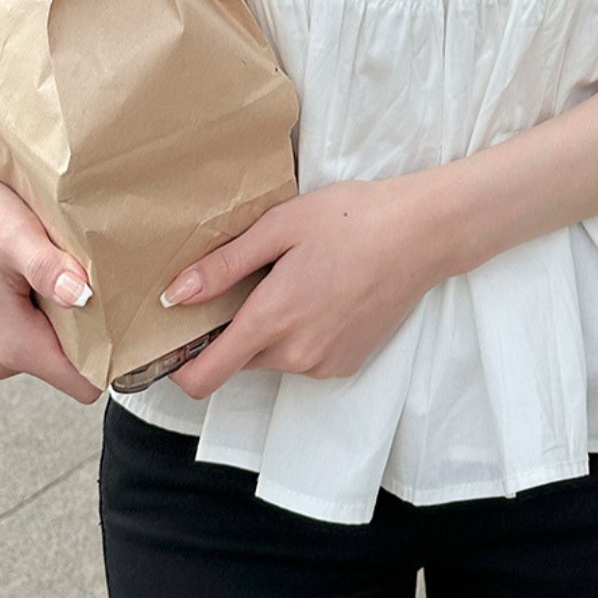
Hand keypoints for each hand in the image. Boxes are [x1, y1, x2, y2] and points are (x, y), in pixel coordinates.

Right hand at [0, 151, 102, 404]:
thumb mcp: (16, 235)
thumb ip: (48, 269)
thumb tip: (83, 295)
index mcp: (12, 343)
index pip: (83, 382)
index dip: (114, 357)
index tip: (134, 326)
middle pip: (72, 366)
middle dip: (95, 333)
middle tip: (107, 288)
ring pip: (53, 347)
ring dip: (70, 317)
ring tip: (71, 275)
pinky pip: (34, 332)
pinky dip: (48, 309)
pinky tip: (47, 274)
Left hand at [161, 177, 438, 398]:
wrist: (422, 233)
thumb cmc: (352, 219)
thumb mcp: (280, 227)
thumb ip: (224, 266)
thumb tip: (175, 296)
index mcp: (272, 320)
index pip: (204, 378)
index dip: (179, 366)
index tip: (176, 339)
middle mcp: (295, 355)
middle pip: (238, 361)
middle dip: (234, 329)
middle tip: (254, 278)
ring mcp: (324, 364)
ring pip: (273, 357)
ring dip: (271, 328)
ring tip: (298, 277)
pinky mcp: (347, 363)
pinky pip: (304, 357)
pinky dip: (301, 332)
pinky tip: (324, 291)